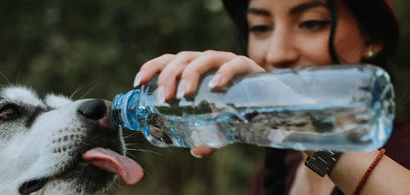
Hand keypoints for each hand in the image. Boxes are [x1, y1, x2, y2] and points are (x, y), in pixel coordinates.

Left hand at [133, 50, 264, 156]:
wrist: (271, 102)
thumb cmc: (236, 108)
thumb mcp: (216, 123)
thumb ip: (206, 136)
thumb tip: (197, 149)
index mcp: (195, 69)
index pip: (169, 61)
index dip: (152, 68)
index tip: (139, 82)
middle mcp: (208, 62)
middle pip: (183, 59)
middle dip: (169, 76)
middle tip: (164, 98)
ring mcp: (228, 61)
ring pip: (204, 58)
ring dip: (191, 74)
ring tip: (185, 94)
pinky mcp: (248, 67)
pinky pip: (236, 63)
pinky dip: (225, 72)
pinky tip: (216, 85)